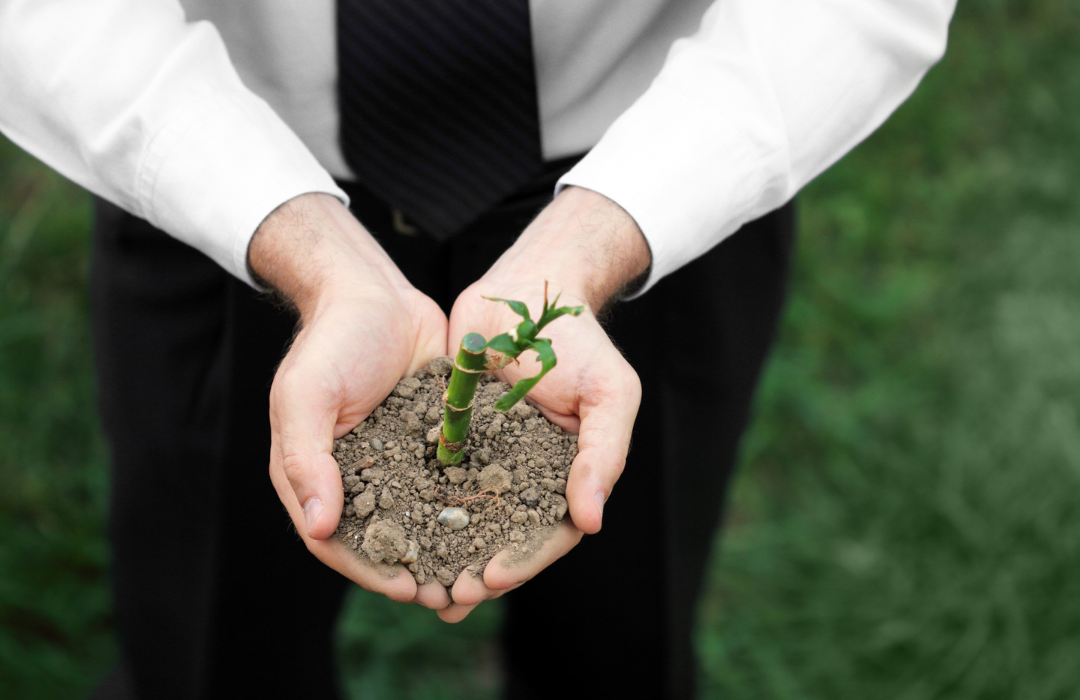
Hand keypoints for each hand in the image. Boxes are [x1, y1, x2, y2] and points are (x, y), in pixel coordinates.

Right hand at [249, 193, 452, 608]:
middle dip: (420, 572)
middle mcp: (361, 477)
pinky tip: (505, 524)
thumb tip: (320, 527)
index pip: (340, 542)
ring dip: (452, 550)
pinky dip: (474, 506)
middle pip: (388, 540)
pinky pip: (454, 480)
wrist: (374, 293)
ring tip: (484, 576)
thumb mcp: (305, 396)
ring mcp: (400, 461)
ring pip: (426, 519)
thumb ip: (308, 460)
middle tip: (455, 598)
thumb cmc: (330, 343)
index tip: (408, 589)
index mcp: (320, 476)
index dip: (372, 570)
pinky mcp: (435, 440)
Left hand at [439, 186, 649, 621]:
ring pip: (462, 516)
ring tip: (415, 585)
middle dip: (475, 571)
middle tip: (446, 598)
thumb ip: (604, 455)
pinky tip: (390, 529)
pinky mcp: (448, 434)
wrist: (527, 288)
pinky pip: (429, 476)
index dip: (522, 560)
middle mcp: (524, 474)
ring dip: (442, 552)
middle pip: (500, 537)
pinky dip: (414, 504)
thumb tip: (590, 523)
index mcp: (566, 475)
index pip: (547, 533)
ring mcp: (485, 456)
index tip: (492, 577)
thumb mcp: (610, 394)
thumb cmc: (581, 341)